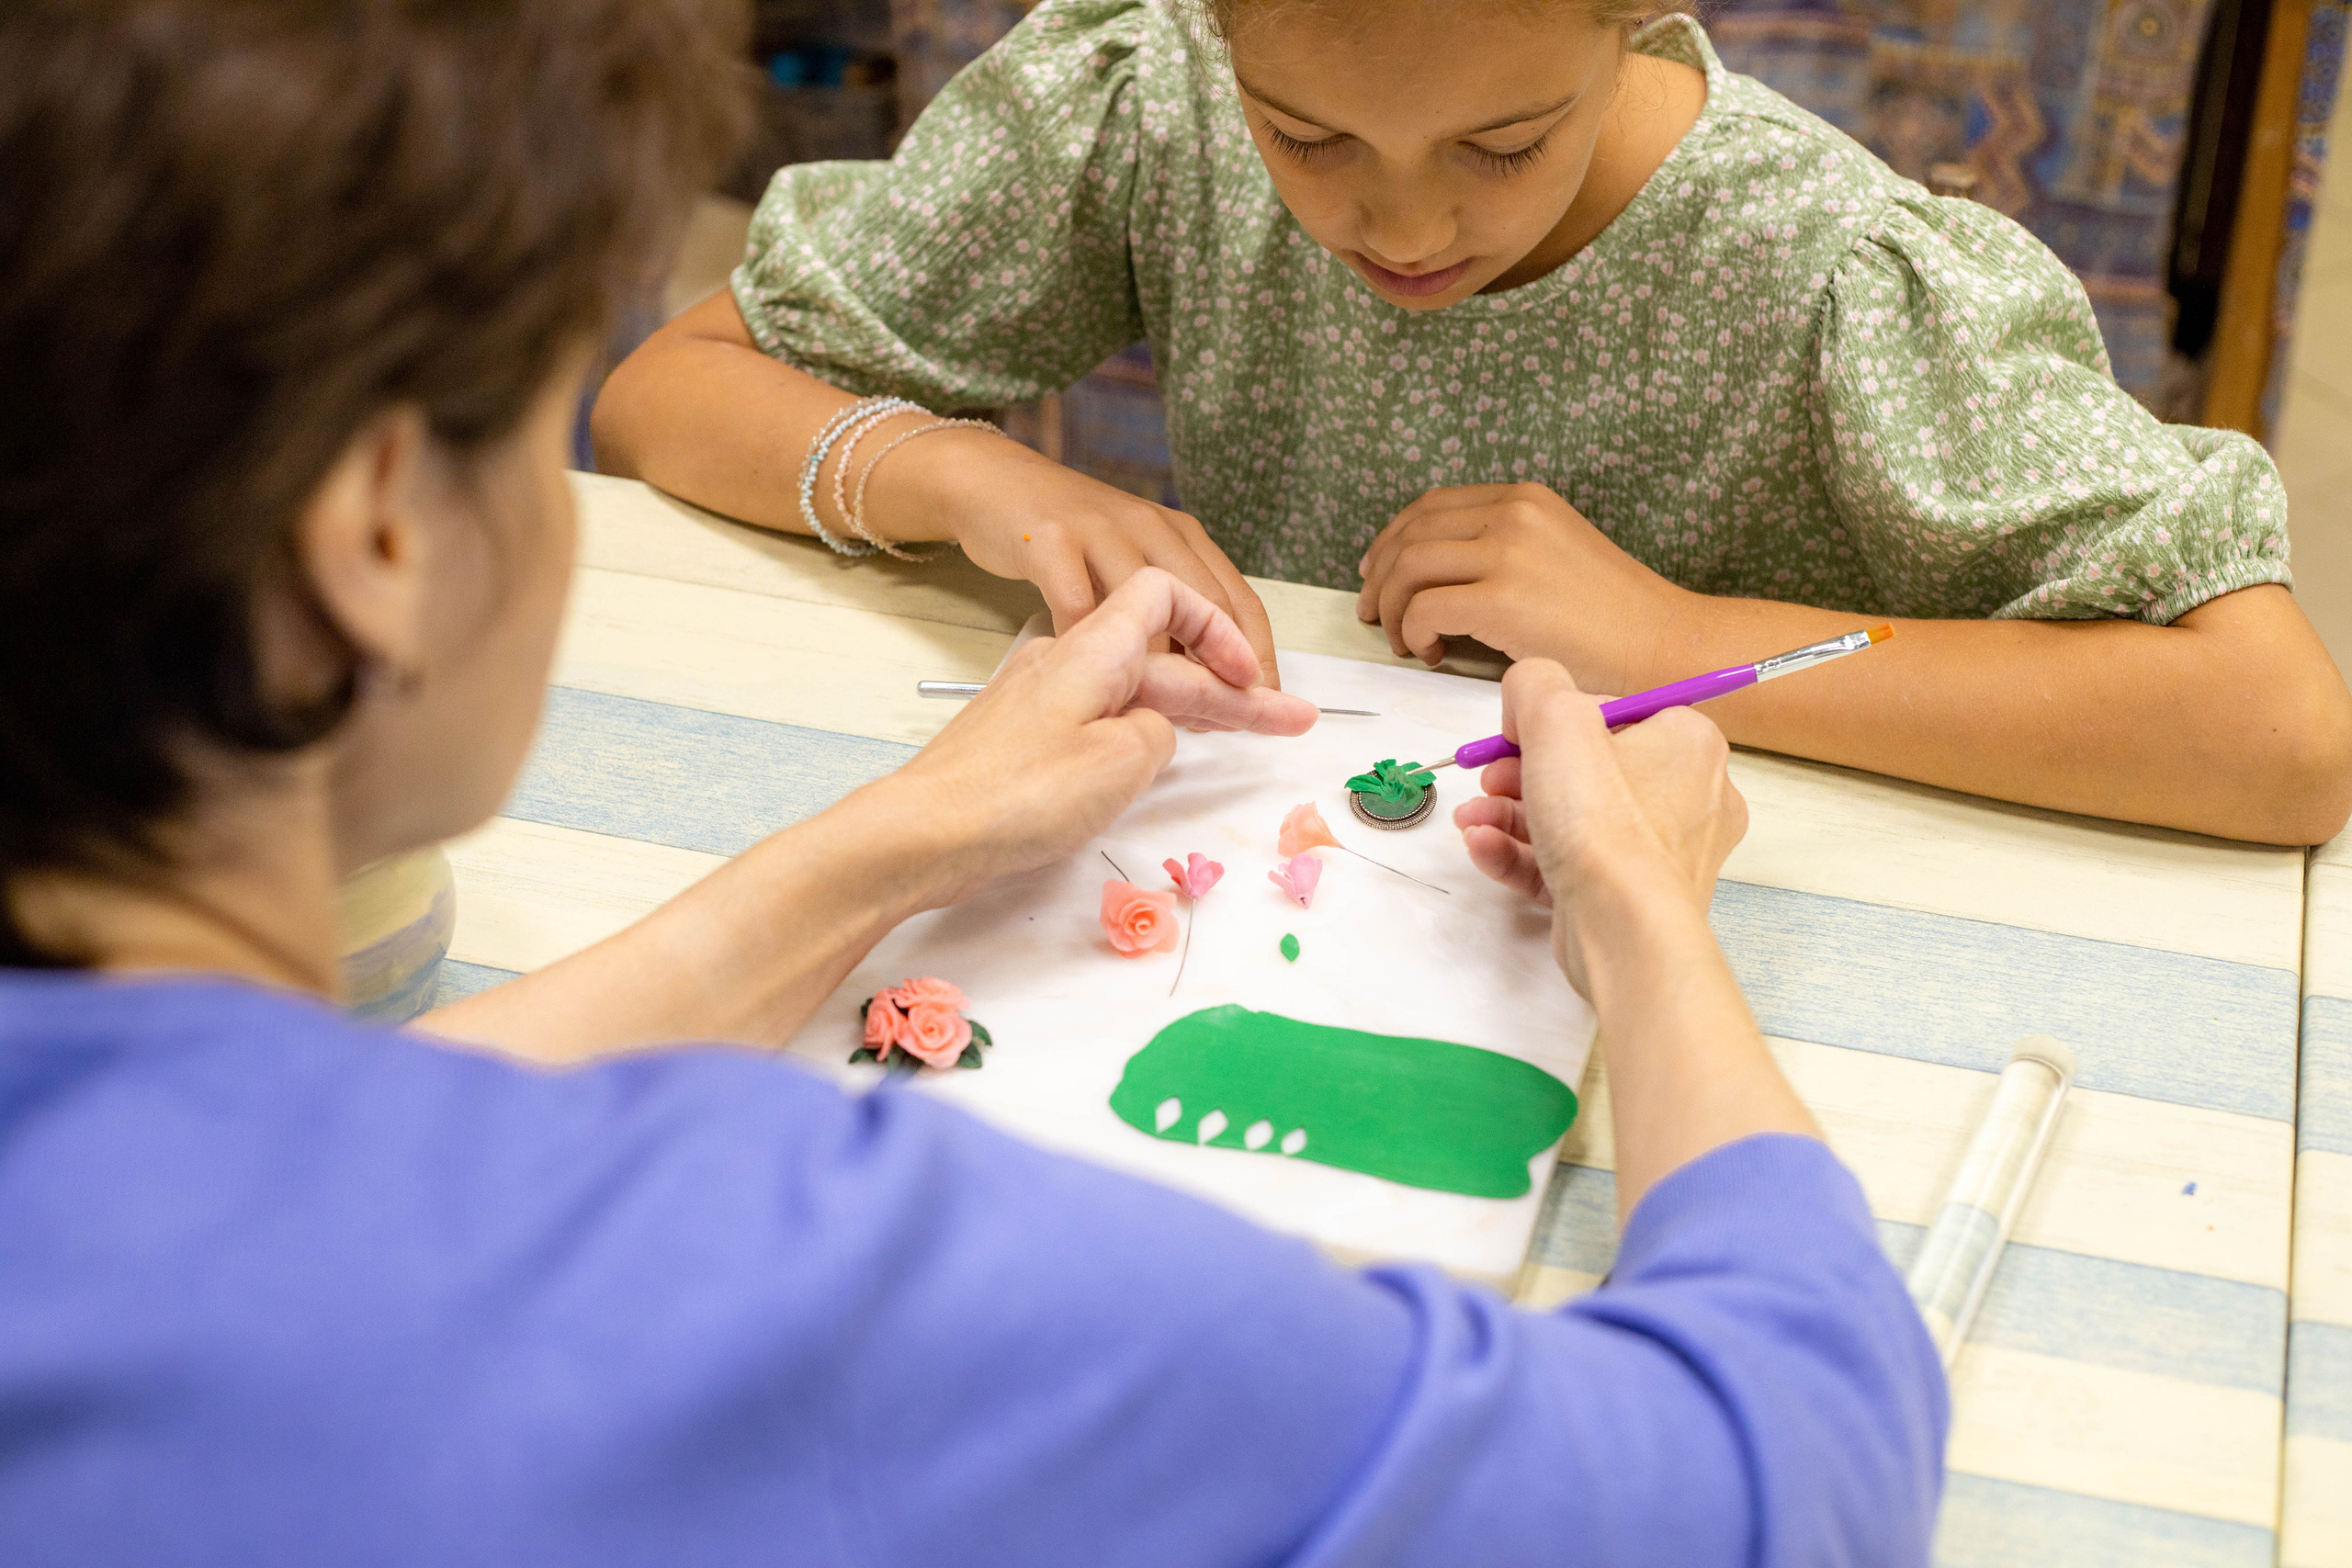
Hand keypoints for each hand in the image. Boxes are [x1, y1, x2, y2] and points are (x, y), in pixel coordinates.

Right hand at [872, 426, 1281, 688]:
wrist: (996, 484)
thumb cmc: (1072, 539)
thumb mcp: (1135, 561)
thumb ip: (1170, 609)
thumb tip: (1205, 681)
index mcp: (1181, 536)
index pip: (1239, 601)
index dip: (1258, 657)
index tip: (1263, 703)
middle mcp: (1151, 529)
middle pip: (1206, 606)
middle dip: (1218, 670)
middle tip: (1217, 721)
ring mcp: (1101, 531)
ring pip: (1145, 610)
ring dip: (1155, 668)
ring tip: (1156, 712)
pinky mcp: (1050, 540)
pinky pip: (1076, 604)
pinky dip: (1086, 647)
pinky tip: (1088, 680)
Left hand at [881, 568, 1315, 908]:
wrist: (921, 834)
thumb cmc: (1017, 794)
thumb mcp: (1121, 760)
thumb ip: (1160, 731)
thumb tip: (1155, 728)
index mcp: (1093, 647)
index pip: (1170, 597)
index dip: (1219, 632)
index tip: (1252, 681)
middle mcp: (1068, 660)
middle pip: (1165, 655)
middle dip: (1232, 690)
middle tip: (1293, 723)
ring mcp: (1045, 698)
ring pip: (1136, 689)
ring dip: (1193, 709)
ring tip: (1246, 733)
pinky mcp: (1027, 737)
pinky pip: (1103, 716)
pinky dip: (1147, 728)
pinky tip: (1167, 752)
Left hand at [1355, 482, 1685, 691]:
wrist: (1664, 643)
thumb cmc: (1613, 617)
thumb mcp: (1555, 554)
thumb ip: (1502, 551)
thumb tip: (1437, 576)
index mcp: (1524, 499)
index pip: (1430, 507)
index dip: (1392, 540)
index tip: (1376, 572)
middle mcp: (1513, 514)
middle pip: (1410, 534)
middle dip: (1379, 577)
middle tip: (1373, 614)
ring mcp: (1508, 553)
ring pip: (1408, 568)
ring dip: (1391, 607)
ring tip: (1405, 640)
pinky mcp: (1504, 599)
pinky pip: (1425, 608)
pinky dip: (1414, 631)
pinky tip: (1432, 653)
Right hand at [1452, 660, 1745, 995]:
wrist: (1625, 932)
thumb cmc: (1606, 824)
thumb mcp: (1556, 721)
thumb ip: (1534, 685)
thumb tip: (1525, 699)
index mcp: (1689, 743)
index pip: (1613, 714)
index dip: (1554, 722)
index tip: (1514, 737)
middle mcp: (1689, 797)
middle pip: (1588, 770)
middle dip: (1521, 774)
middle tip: (1487, 780)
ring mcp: (1663, 854)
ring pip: (1575, 821)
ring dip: (1511, 816)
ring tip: (1471, 823)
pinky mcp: (1632, 897)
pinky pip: (1574, 865)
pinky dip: (1525, 855)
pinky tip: (1483, 850)